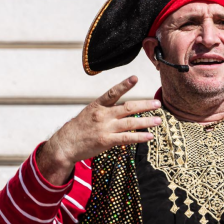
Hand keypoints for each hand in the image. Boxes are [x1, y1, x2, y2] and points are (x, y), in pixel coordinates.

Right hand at [38, 76, 161, 184]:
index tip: (135, 78)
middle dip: (144, 105)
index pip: (112, 92)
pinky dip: (139, 137)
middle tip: (157, 104)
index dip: (124, 85)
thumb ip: (106, 109)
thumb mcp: (89, 113)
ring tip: (158, 120)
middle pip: (128, 108)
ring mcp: (104, 128)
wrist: (65, 144)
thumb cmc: (79, 128)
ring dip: (146, 121)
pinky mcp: (106, 141)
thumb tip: (125, 108)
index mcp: (97, 105)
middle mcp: (102, 115)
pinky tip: (149, 136)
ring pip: (130, 123)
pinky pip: (126, 138)